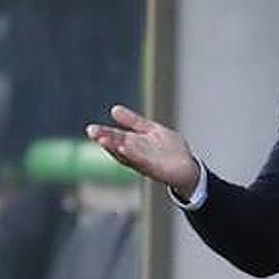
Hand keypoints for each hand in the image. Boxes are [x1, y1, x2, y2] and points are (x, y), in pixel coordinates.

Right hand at [86, 105, 200, 196]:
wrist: (188, 168)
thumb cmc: (169, 150)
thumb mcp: (151, 130)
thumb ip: (134, 122)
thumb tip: (113, 109)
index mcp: (134, 144)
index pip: (116, 137)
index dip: (104, 134)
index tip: (90, 128)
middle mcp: (136, 155)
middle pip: (118, 146)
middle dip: (106, 140)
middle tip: (92, 132)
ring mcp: (145, 163)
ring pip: (128, 155)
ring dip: (116, 148)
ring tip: (104, 140)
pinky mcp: (156, 169)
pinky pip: (143, 162)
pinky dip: (134, 155)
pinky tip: (125, 147)